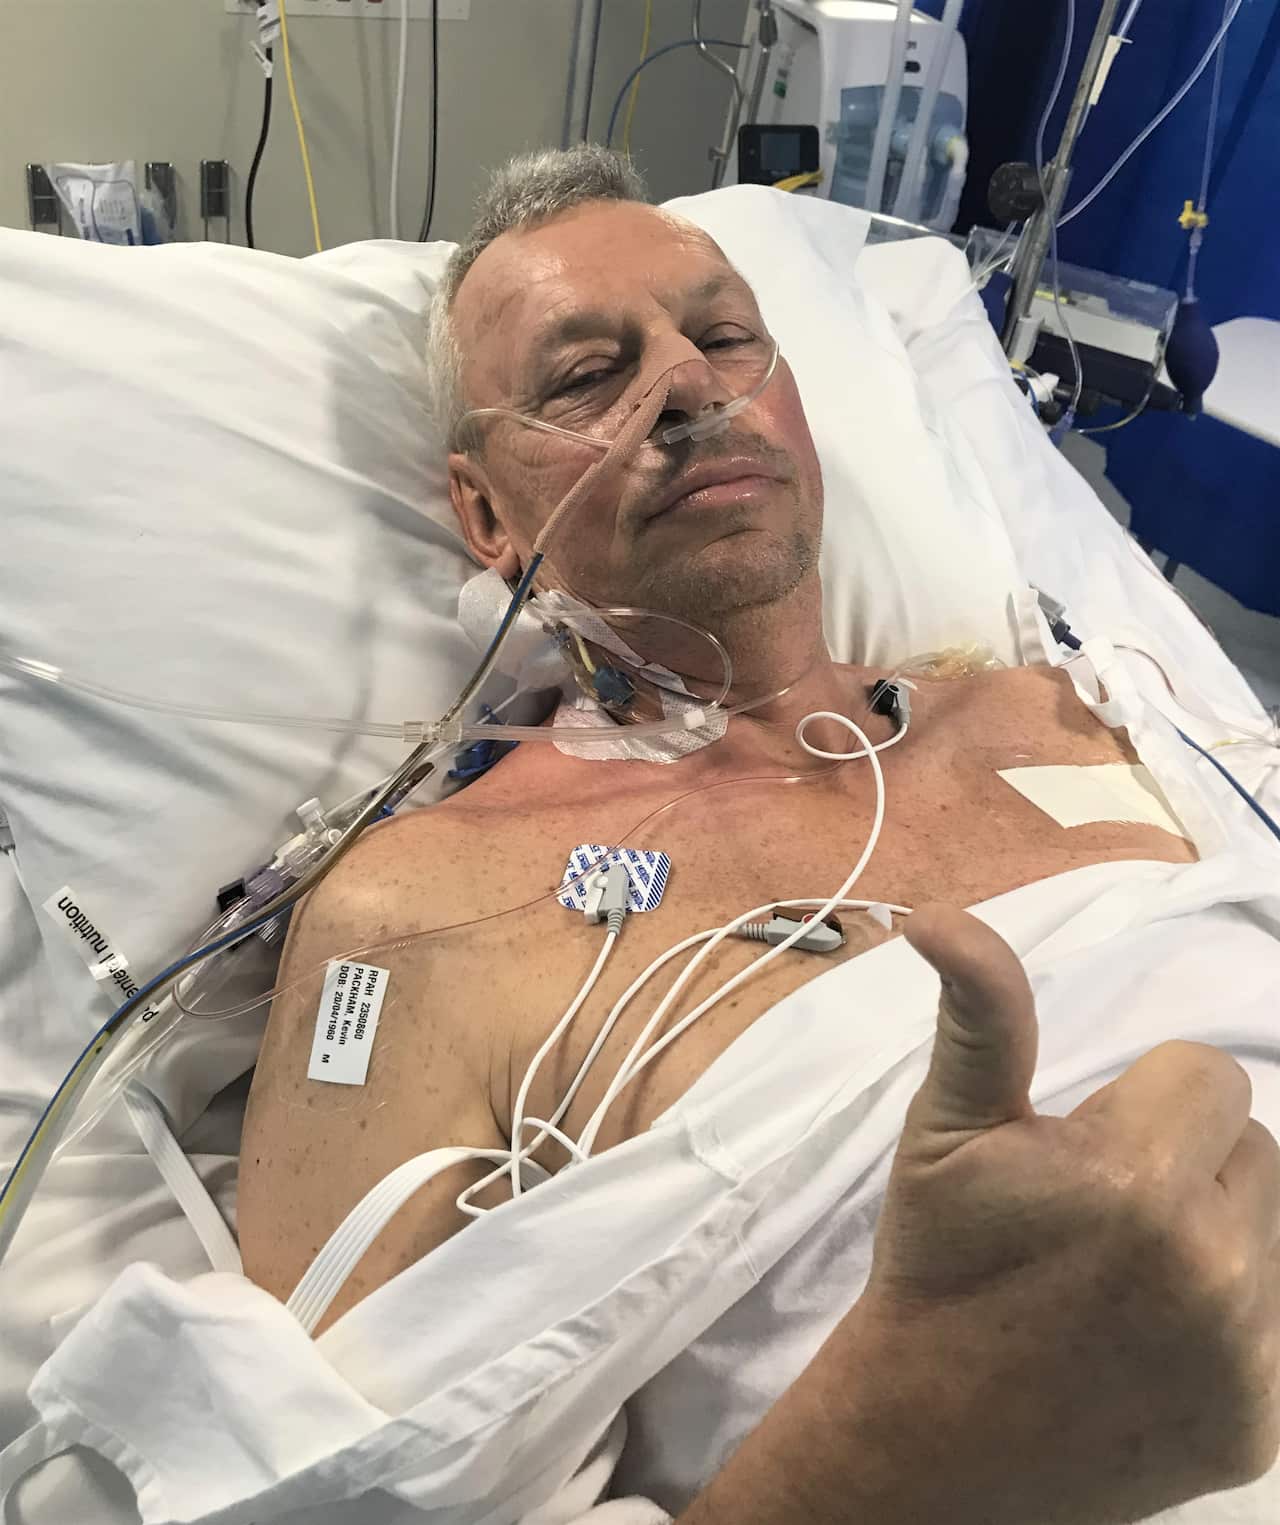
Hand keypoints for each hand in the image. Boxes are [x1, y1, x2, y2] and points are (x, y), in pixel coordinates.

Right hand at [851, 905, 1279, 1524]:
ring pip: (1278, 1222)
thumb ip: (980, 1015)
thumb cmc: (938, 1263)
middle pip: (1256, 1143)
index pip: (1207, 1074)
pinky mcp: (1266, 1421)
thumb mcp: (943, 1129)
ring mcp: (1248, 1354)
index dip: (1139, 1102)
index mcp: (1132, 1178)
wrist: (931, 1436)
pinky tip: (1161, 1335)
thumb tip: (937, 916)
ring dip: (1224, 1227)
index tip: (1082, 1152)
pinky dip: (1239, 1311)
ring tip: (1136, 1269)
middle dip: (1189, 1158)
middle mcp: (1213, 1266)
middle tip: (1105, 1210)